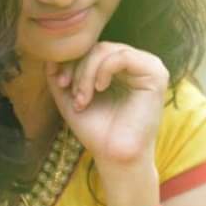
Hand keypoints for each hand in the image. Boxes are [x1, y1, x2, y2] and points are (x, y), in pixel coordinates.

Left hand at [44, 42, 168, 171]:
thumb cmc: (97, 131)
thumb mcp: (71, 98)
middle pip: (98, 48)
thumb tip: (49, 56)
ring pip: (107, 50)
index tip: (60, 84)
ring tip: (83, 98)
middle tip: (71, 94)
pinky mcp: (155, 74)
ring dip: (86, 73)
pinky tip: (99, 88)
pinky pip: (123, 56)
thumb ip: (59, 76)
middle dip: (77, 69)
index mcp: (119, 66)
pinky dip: (103, 69)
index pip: (92, 49)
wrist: (114, 157)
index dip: (71, 61)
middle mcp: (136, 63)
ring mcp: (147, 66)